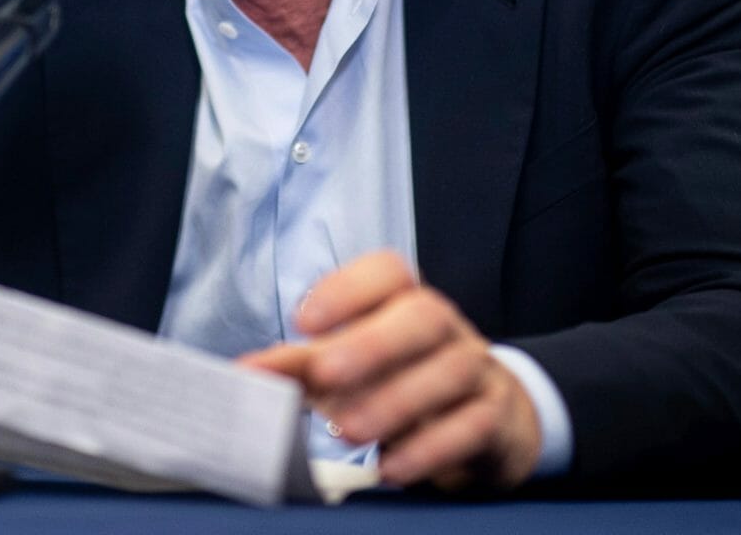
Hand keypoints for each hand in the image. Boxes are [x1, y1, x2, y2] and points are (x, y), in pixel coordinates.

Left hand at [238, 250, 541, 491]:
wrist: (490, 420)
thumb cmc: (404, 380)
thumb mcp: (353, 368)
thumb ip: (300, 367)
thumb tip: (246, 372)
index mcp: (405, 303)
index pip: (388, 272)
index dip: (347, 289)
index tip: (303, 321)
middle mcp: (445, 328)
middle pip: (423, 315)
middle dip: (373, 343)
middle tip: (325, 374)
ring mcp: (476, 370)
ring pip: (450, 369)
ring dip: (397, 400)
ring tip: (350, 429)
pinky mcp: (494, 418)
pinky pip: (472, 425)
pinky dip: (431, 447)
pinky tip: (392, 467)